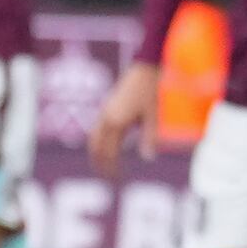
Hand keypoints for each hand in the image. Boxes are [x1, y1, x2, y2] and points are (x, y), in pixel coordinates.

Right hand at [90, 57, 159, 175]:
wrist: (144, 69)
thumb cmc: (150, 91)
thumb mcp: (152, 117)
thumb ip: (149, 138)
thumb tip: (148, 159)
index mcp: (115, 122)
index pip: (109, 152)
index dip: (112, 167)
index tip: (116, 178)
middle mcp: (106, 118)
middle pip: (96, 147)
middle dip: (100, 163)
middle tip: (106, 177)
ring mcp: (104, 112)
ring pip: (93, 137)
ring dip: (96, 152)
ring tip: (101, 165)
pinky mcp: (107, 107)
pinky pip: (97, 129)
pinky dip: (98, 141)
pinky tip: (106, 146)